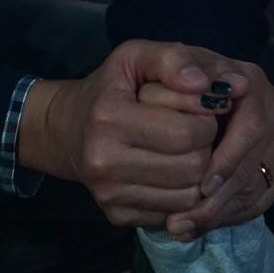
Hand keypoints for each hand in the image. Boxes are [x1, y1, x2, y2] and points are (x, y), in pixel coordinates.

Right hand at [18, 39, 238, 226]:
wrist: (66, 130)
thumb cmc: (110, 88)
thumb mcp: (135, 56)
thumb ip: (172, 60)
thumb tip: (204, 86)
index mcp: (109, 119)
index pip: (187, 132)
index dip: (207, 119)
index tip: (202, 109)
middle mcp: (104, 163)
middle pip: (192, 167)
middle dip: (207, 146)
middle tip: (197, 131)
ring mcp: (109, 195)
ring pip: (188, 195)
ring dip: (200, 172)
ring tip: (187, 150)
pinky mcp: (116, 215)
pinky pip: (173, 213)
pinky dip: (183, 193)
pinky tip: (172, 170)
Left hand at [148, 59, 273, 239]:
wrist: (169, 95)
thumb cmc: (153, 82)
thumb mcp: (150, 61)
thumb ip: (171, 63)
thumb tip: (197, 82)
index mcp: (250, 80)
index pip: (252, 126)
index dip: (228, 159)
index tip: (200, 185)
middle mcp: (273, 107)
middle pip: (256, 165)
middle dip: (221, 198)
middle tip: (182, 221)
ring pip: (257, 187)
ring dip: (219, 214)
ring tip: (181, 228)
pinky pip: (260, 199)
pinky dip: (228, 217)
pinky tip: (196, 227)